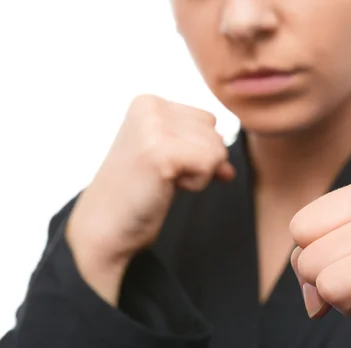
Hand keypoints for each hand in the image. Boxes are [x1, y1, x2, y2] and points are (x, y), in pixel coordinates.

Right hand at [66, 94, 234, 305]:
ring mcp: (154, 128)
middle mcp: (150, 107)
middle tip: (160, 176)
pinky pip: (210, 166)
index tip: (163, 163)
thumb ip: (203, 150)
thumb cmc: (138, 193)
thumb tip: (229, 170)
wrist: (104, 227)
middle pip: (216, 135)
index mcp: (149, 102)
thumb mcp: (173, 158)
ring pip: (217, 150)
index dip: (196, 150)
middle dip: (198, 163)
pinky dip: (195, 184)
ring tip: (161, 181)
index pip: (209, 121)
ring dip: (197, 175)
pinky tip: (166, 187)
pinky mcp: (161, 154)